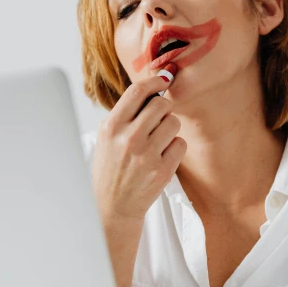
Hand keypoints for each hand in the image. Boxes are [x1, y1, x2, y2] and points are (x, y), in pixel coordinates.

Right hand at [91, 65, 185, 221]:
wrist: (112, 205)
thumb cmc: (111, 166)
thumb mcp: (108, 136)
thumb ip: (128, 112)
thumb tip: (156, 85)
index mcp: (112, 127)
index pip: (137, 92)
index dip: (154, 82)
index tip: (163, 81)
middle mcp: (129, 139)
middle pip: (161, 105)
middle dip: (163, 108)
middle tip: (157, 119)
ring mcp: (146, 156)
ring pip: (173, 122)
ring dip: (169, 128)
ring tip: (156, 140)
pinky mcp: (162, 170)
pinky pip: (180, 143)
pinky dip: (174, 147)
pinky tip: (161, 155)